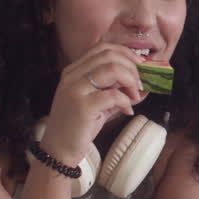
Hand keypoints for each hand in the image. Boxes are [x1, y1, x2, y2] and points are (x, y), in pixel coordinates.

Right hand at [42, 44, 147, 164]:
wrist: (58, 150)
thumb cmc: (78, 126)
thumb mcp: (96, 102)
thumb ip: (114, 89)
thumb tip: (141, 84)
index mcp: (74, 70)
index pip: (102, 48)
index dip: (126, 53)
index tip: (139, 66)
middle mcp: (72, 75)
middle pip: (110, 55)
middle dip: (132, 68)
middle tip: (139, 85)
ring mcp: (75, 89)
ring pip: (113, 70)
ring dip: (131, 81)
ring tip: (133, 97)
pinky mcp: (83, 106)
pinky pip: (113, 95)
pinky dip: (126, 101)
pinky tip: (127, 111)